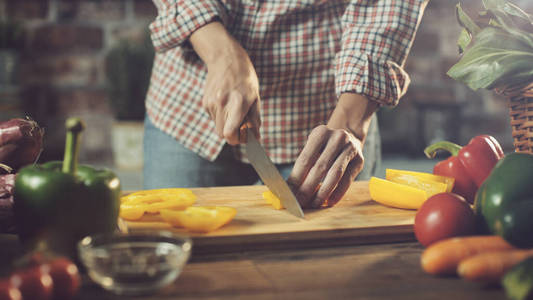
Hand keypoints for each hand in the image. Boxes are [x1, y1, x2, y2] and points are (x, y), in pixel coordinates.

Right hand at [190, 22, 260, 144]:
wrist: (225, 59)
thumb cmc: (244, 78)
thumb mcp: (255, 96)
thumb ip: (255, 119)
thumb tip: (256, 137)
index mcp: (237, 102)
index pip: (229, 133)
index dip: (237, 139)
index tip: (244, 136)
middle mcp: (222, 104)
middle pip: (222, 134)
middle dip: (232, 135)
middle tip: (241, 127)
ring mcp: (211, 103)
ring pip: (217, 127)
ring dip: (227, 124)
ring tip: (234, 109)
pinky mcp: (205, 102)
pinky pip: (213, 118)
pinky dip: (221, 116)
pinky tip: (226, 103)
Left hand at [288, 125, 363, 207]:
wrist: (349, 136)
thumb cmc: (325, 147)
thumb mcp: (313, 148)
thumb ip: (303, 165)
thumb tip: (290, 189)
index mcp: (320, 133)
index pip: (305, 159)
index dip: (296, 178)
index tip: (290, 194)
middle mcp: (337, 137)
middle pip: (320, 167)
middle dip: (308, 188)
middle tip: (300, 202)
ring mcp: (351, 147)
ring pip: (335, 174)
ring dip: (323, 192)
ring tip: (314, 204)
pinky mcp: (360, 160)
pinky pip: (348, 179)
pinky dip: (338, 192)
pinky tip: (330, 201)